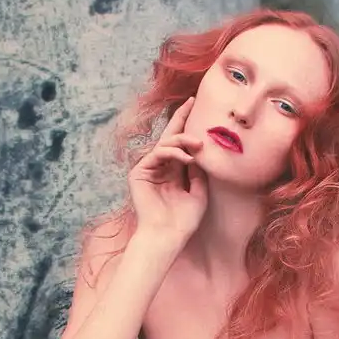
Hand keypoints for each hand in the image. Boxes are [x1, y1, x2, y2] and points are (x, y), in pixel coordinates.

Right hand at [128, 96, 207, 249]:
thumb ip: (199, 172)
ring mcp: (148, 170)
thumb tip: (200, 152)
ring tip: (198, 145)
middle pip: (169, 137)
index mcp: (173, 173)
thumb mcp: (199, 193)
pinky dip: (172, 152)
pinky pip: (157, 153)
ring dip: (182, 141)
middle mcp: (160, 168)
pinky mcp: (139, 173)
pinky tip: (187, 158)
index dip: (186, 126)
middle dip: (180, 119)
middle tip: (191, 103)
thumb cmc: (183, 221)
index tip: (195, 107)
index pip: (180, 146)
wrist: (168, 235)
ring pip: (164, 144)